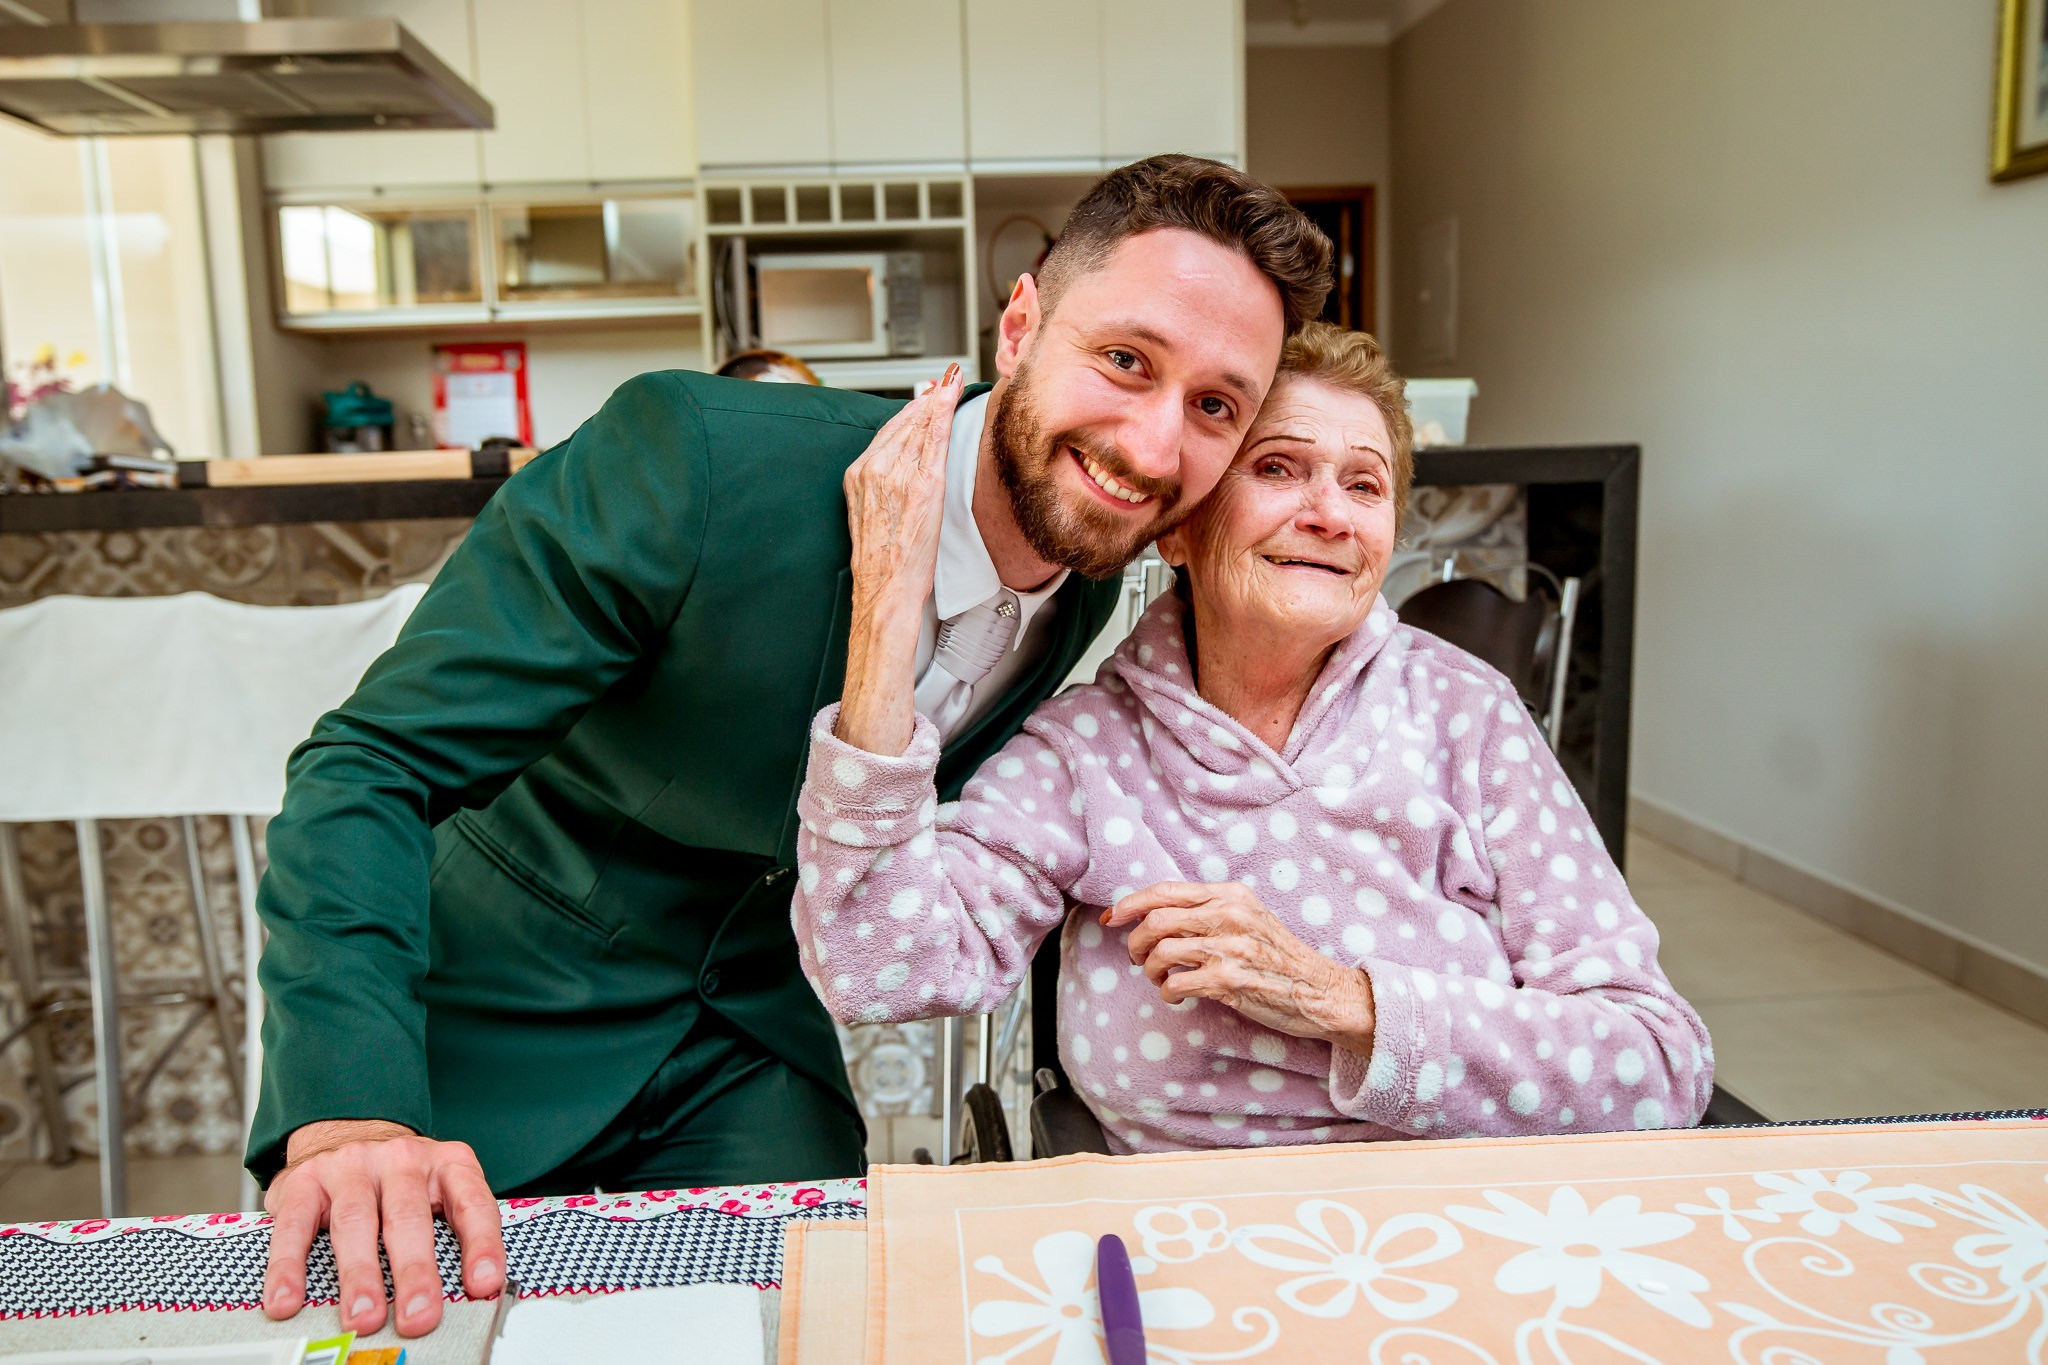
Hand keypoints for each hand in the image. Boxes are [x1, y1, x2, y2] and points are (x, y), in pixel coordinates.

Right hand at [262, 1119, 504, 1338]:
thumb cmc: (399, 1181)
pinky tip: (289, 1299)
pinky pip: (295, 1227)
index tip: (482, 1285)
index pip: (472, 1204)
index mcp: (446, 1163)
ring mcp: (350, 1167)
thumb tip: (469, 1295)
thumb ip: (453, 1234)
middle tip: (418, 1317)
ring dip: (360, 1276)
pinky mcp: (304, 1181)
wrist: (346, 1132)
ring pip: (356, 1222)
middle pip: (409, 1218)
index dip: (481, 1245)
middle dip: (415, 1273)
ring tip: (363, 1318)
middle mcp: (400, 1160)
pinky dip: (289, 1267)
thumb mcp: (439, 1191)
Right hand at [836, 363, 963, 755]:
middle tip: (944, 375)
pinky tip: (950, 401)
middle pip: (903, 422)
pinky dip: (941, 418)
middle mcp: (872, 471)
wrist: (885, 591)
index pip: (888, 431)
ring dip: (936, 401)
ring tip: (951, 380)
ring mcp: (895, 476)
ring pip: (918, 427)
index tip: (926, 391)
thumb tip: (905, 468)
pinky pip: (931, 442)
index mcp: (858, 476)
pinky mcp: (919, 487)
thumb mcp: (878, 517)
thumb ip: (889, 488)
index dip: (911, 410)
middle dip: (926, 398)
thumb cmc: (885, 564)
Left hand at [1104, 882, 1375, 1054]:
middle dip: (1135, 941)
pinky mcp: (1230, 981)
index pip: (1165, 891)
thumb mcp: (1248, 917)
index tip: (1112, 918)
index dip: (1130, 904)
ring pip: (1161, 952)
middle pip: (1156, 920)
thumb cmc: (1278, 957)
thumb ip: (1208, 910)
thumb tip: (1153, 914)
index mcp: (1231, 895)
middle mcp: (1229, 916)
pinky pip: (1176, 983)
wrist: (1320, 991)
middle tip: (1136, 958)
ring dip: (1149, 969)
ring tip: (1158, 979)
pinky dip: (1167, 992)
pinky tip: (1177, 995)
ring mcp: (1230, 948)